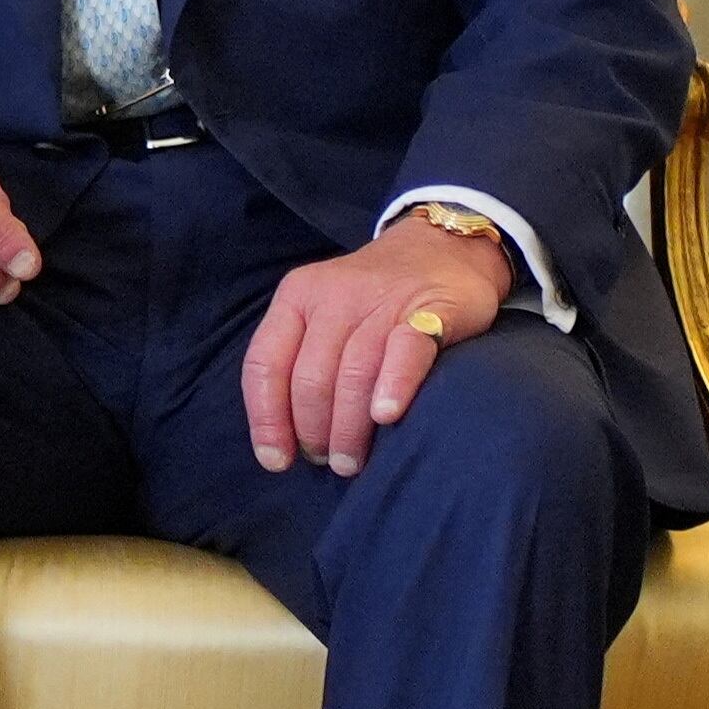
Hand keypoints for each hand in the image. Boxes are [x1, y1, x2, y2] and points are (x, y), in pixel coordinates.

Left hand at [241, 218, 507, 477]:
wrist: (444, 246)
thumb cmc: (372, 298)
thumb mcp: (322, 314)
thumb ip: (300, 362)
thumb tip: (284, 442)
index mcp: (297, 297)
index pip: (265, 364)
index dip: (266, 418)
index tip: (276, 460)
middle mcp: (334, 296)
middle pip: (310, 377)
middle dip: (313, 430)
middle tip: (328, 462)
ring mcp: (383, 301)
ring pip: (353, 371)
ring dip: (348, 426)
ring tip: (351, 461)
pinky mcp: (432, 308)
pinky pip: (406, 351)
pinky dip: (393, 386)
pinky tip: (386, 416)